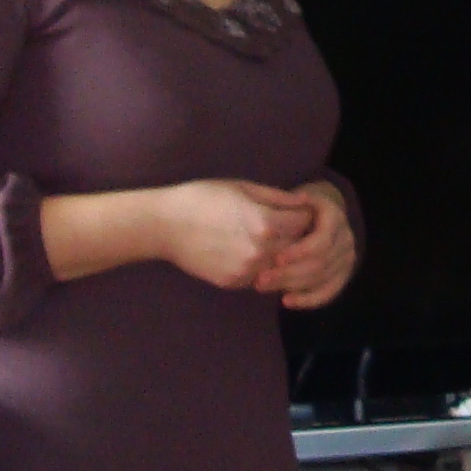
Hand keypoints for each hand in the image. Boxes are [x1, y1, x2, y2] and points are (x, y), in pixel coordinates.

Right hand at [159, 180, 317, 292]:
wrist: (164, 225)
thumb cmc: (202, 197)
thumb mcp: (242, 187)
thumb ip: (277, 197)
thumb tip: (305, 202)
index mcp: (266, 223)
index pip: (305, 223)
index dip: (306, 215)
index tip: (300, 210)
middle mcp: (261, 251)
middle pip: (299, 248)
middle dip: (299, 236)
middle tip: (291, 225)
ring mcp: (247, 270)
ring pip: (281, 267)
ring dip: (283, 255)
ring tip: (272, 239)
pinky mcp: (234, 282)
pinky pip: (261, 277)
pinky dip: (263, 266)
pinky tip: (252, 251)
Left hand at [256, 181, 359, 309]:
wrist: (312, 216)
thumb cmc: (292, 206)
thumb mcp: (288, 197)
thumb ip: (290, 201)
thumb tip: (299, 200)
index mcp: (335, 216)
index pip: (323, 240)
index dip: (300, 252)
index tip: (276, 259)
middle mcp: (346, 238)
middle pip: (321, 263)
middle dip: (289, 274)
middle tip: (260, 280)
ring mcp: (346, 259)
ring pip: (321, 279)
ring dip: (291, 286)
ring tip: (263, 287)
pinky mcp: (341, 276)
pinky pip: (327, 293)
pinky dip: (307, 299)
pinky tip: (285, 301)